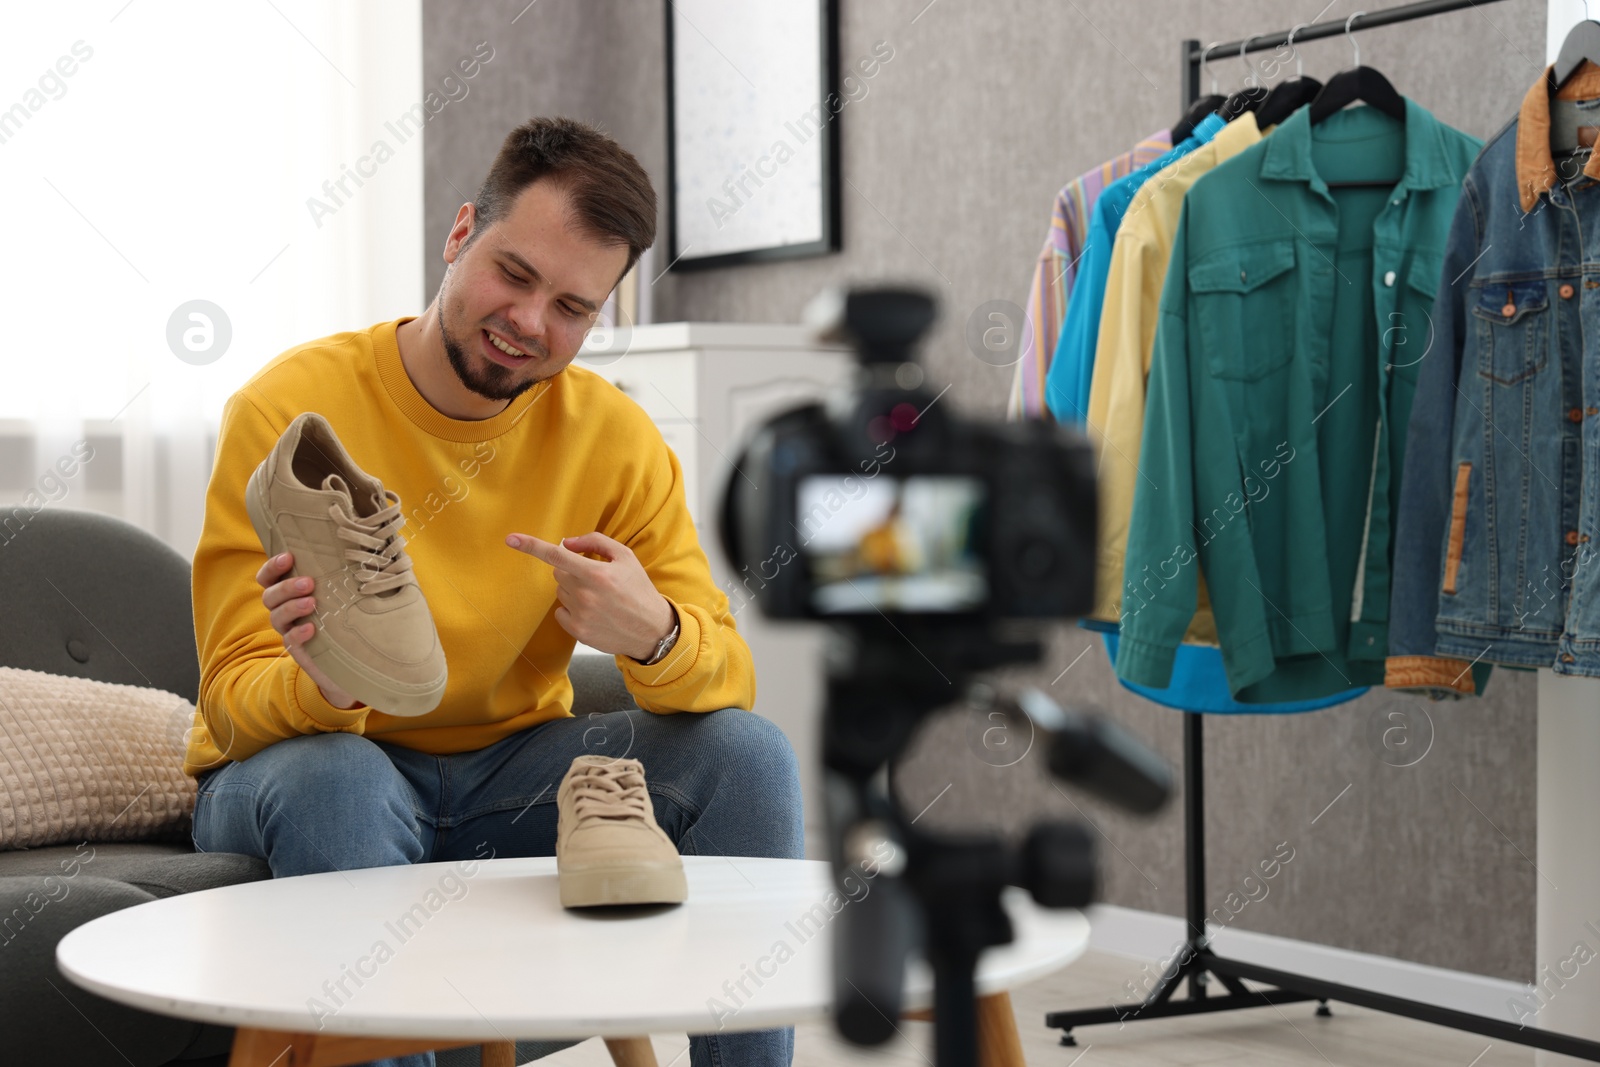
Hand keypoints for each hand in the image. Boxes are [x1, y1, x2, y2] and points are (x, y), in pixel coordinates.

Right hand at [255, 552, 360, 709]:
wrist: (358, 657)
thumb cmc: (352, 615)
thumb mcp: (349, 593)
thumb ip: (347, 574)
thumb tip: (365, 548)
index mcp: (293, 592)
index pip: (270, 577)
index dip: (272, 566)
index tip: (289, 557)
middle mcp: (287, 609)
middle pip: (270, 596)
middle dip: (286, 587)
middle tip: (309, 583)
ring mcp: (291, 630)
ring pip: (276, 617)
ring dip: (292, 607)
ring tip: (313, 603)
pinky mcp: (299, 650)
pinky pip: (289, 641)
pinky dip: (298, 633)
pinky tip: (312, 629)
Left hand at [507, 531, 674, 660]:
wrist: (652, 629)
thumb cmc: (639, 589)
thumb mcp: (626, 557)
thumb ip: (595, 542)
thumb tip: (567, 543)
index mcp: (596, 573)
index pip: (556, 556)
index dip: (531, 545)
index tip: (510, 539)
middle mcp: (585, 594)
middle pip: (558, 574)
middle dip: (571, 572)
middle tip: (595, 579)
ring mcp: (580, 615)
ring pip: (560, 593)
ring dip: (573, 591)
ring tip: (599, 598)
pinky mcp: (578, 632)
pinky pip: (560, 612)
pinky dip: (572, 609)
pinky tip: (593, 612)